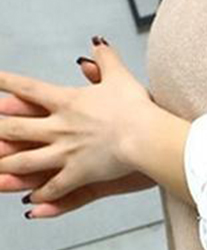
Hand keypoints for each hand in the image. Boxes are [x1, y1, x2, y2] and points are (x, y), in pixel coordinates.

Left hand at [0, 37, 158, 217]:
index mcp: (66, 101)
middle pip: (15, 129)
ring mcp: (68, 153)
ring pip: (28, 162)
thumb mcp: (121, 77)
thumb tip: (97, 47)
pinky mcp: (81, 174)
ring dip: (8, 168)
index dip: (4, 84)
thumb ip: (106, 61)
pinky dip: (43, 196)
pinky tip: (32, 202)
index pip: (27, 89)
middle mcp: (60, 127)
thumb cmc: (138, 109)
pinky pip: (57, 187)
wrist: (148, 137)